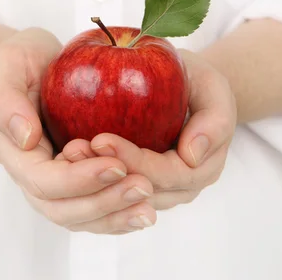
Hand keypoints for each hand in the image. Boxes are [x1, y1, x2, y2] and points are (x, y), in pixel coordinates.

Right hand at [0, 28, 156, 233]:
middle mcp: (32, 174)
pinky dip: (118, 213)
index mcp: (13, 151)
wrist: (29, 65)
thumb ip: (5, 99)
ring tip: (149, 206)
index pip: (43, 181)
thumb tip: (27, 138)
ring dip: (115, 214)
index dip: (79, 179)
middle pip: (63, 209)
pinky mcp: (75, 178)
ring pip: (80, 216)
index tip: (117, 164)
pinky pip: (94, 207)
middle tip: (144, 186)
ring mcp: (54, 180)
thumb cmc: (17, 59)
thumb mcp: (4, 64)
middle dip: (104, 202)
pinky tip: (146, 207)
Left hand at [61, 49, 235, 210]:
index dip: (132, 161)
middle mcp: (181, 187)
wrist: (193, 89)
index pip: (163, 175)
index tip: (100, 139)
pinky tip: (68, 158)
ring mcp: (159, 189)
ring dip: (92, 178)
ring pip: (122, 196)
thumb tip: (192, 155)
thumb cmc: (203, 85)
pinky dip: (91, 176)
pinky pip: (113, 188)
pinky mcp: (138, 182)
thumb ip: (214, 121)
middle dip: (103, 173)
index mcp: (203, 169)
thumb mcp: (215, 90)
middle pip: (139, 191)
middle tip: (72, 149)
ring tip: (66, 153)